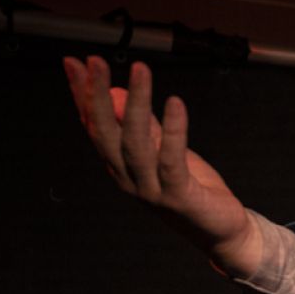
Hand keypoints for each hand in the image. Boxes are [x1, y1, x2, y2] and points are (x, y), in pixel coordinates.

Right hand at [63, 57, 262, 276]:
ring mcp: (151, 189)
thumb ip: (143, 124)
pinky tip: (174, 103)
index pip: (93, 126)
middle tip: (96, 62)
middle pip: (106, 133)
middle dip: (97, 96)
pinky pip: (171, 159)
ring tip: (140, 70)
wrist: (221, 231)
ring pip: (136, 142)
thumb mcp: (163, 150)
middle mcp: (128, 178)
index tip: (74, 63)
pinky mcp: (178, 195)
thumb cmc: (191, 189)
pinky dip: (172, 130)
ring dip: (136, 104)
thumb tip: (118, 92)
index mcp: (119, 166)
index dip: (82, 95)